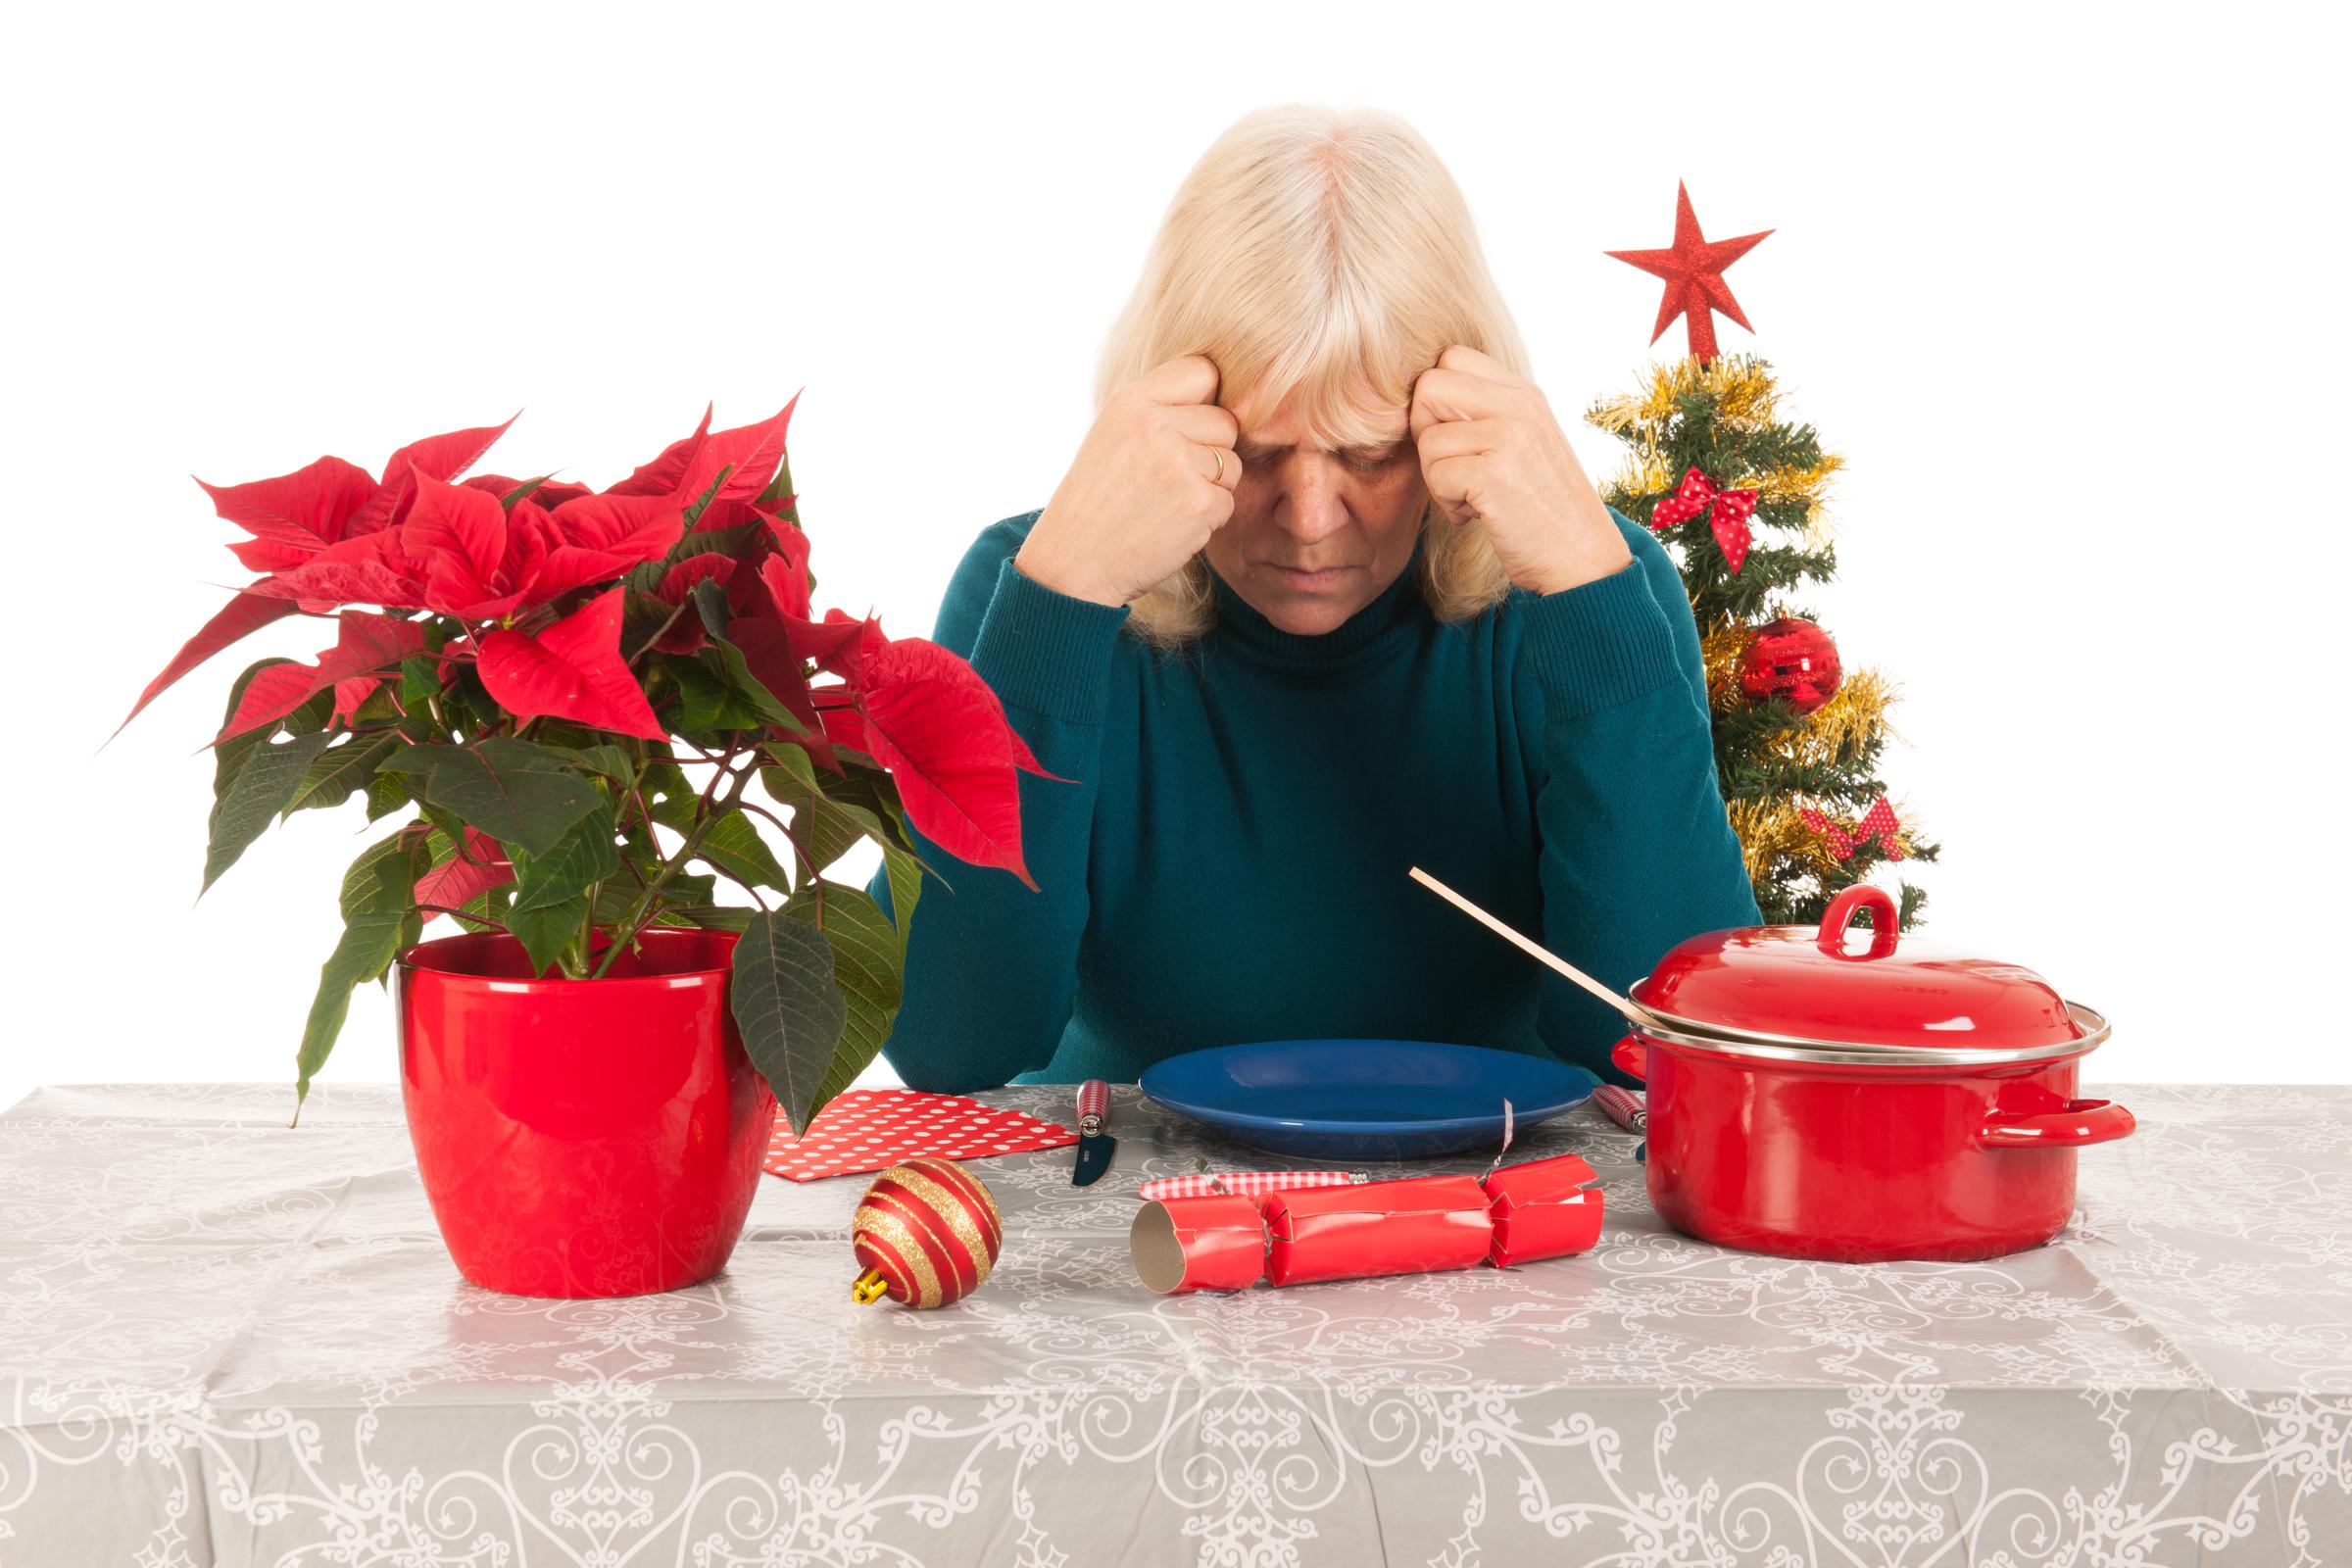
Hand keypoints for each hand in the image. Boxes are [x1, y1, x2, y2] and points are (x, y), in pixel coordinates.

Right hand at [1016, 354, 1240, 606]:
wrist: (1072, 564)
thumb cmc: (1096, 503)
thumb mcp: (1112, 437)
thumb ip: (1160, 410)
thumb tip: (1224, 398)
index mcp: (1131, 402)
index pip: (1202, 371)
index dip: (1206, 400)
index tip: (1189, 428)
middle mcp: (1155, 425)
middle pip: (1226, 422)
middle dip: (1210, 450)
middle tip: (1171, 479)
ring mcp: (1179, 463)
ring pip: (1231, 464)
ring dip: (1211, 487)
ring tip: (1166, 504)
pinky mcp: (1199, 502)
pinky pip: (1228, 501)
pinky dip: (1208, 519)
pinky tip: (1171, 526)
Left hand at [1409, 344, 1631, 594]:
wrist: (1584, 561)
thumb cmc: (1544, 510)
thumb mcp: (1523, 445)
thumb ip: (1484, 415)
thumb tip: (1419, 399)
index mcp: (1525, 394)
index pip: (1452, 358)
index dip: (1436, 400)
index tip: (1454, 439)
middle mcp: (1520, 405)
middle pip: (1428, 387)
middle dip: (1425, 433)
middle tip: (1453, 468)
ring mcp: (1511, 436)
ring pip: (1428, 439)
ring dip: (1438, 479)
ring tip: (1474, 499)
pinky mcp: (1497, 474)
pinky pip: (1436, 475)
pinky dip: (1448, 504)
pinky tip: (1477, 515)